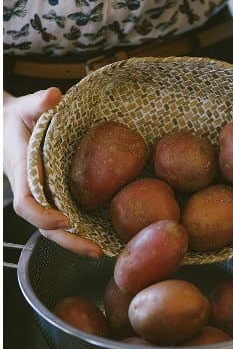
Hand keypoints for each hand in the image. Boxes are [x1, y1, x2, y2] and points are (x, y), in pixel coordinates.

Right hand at [3, 88, 102, 256]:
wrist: (9, 130)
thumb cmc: (18, 119)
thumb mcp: (24, 108)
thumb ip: (36, 103)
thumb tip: (54, 95)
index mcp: (23, 175)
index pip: (26, 204)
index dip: (42, 216)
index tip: (63, 220)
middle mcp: (33, 193)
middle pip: (45, 227)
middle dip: (68, 241)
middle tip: (95, 251)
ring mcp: (44, 201)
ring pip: (57, 230)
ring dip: (78, 243)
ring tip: (103, 252)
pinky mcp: (57, 202)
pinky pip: (68, 222)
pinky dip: (84, 233)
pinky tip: (107, 241)